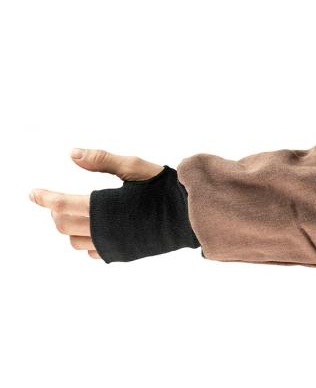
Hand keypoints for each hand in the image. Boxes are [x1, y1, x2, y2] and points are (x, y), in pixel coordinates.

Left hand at [29, 148, 163, 259]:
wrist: (191, 215)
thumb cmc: (165, 188)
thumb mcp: (135, 167)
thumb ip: (102, 160)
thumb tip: (72, 154)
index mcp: (105, 207)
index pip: (62, 204)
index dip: (44, 198)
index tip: (32, 193)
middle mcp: (105, 230)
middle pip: (63, 225)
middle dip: (56, 211)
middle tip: (58, 199)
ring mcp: (113, 245)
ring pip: (75, 241)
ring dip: (70, 227)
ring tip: (78, 212)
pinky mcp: (123, 254)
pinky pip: (93, 252)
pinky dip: (87, 241)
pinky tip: (97, 228)